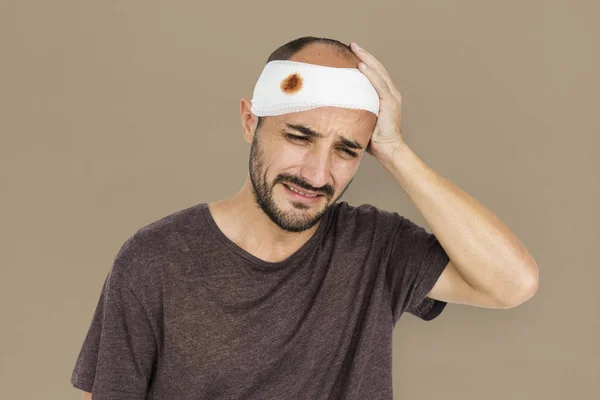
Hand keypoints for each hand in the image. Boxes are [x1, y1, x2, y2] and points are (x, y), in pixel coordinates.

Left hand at [350, 42, 404, 157]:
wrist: (388, 150)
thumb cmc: (373, 139)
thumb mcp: (361, 119)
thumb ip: (352, 110)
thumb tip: (331, 107)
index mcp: (385, 96)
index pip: (375, 74)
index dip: (365, 61)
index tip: (352, 52)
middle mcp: (390, 93)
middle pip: (377, 68)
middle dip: (364, 55)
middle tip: (352, 45)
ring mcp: (391, 97)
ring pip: (379, 72)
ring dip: (367, 59)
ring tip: (355, 49)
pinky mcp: (390, 103)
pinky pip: (379, 85)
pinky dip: (371, 74)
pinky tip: (362, 65)